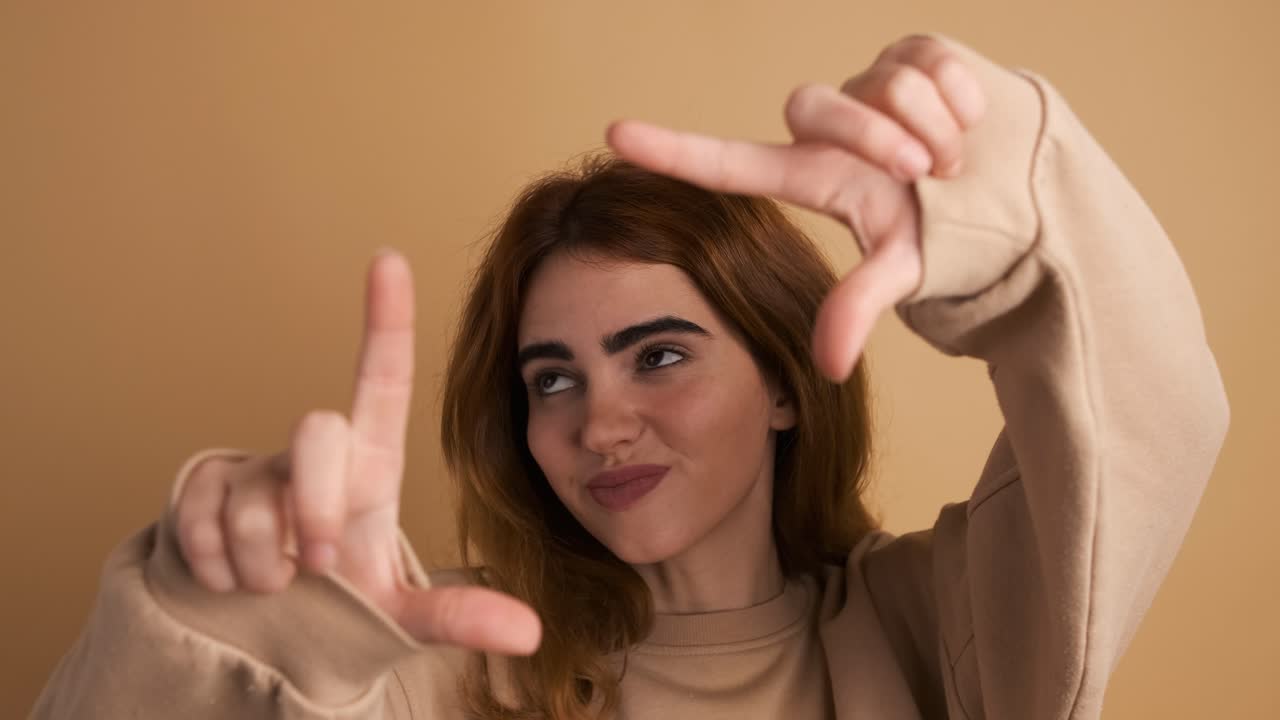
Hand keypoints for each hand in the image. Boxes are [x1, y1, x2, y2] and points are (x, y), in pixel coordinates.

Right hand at [172, 251, 541, 655]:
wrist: (271, 634)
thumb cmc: (348, 605)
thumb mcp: (403, 615)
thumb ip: (459, 617)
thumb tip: (528, 634)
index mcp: (370, 467)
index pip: (379, 378)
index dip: (385, 319)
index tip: (389, 258)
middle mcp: (314, 454)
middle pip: (315, 431)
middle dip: (312, 508)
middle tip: (314, 567)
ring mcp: (255, 468)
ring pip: (252, 500)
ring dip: (263, 563)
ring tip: (278, 580)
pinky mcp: (202, 489)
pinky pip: (199, 519)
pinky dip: (216, 566)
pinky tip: (233, 577)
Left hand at [606, 35, 985, 381]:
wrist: (1022, 192)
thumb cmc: (943, 232)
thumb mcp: (901, 269)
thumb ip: (859, 305)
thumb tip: (830, 367)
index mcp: (811, 177)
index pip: (729, 160)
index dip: (673, 149)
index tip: (615, 136)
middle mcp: (829, 127)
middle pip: (816, 108)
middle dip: (876, 140)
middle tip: (923, 174)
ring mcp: (869, 85)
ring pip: (881, 82)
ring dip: (929, 127)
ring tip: (953, 160)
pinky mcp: (915, 53)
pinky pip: (926, 60)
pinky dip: (960, 98)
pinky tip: (971, 122)